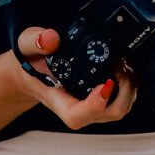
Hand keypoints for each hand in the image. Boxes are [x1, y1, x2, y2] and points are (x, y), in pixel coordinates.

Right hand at [11, 26, 137, 130]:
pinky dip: (128, 85)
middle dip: (123, 91)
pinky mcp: (98, 97)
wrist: (30, 68)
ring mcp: (89, 103)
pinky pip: (120, 99)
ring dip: (128, 87)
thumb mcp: (25, 44)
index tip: (105, 83)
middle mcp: (76, 105)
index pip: (77, 116)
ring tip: (124, 61)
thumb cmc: (29, 60)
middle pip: (108, 114)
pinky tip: (123, 65)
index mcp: (57, 98)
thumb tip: (51, 38)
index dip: (95, 105)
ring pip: (118, 108)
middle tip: (121, 64)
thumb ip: (35, 40)